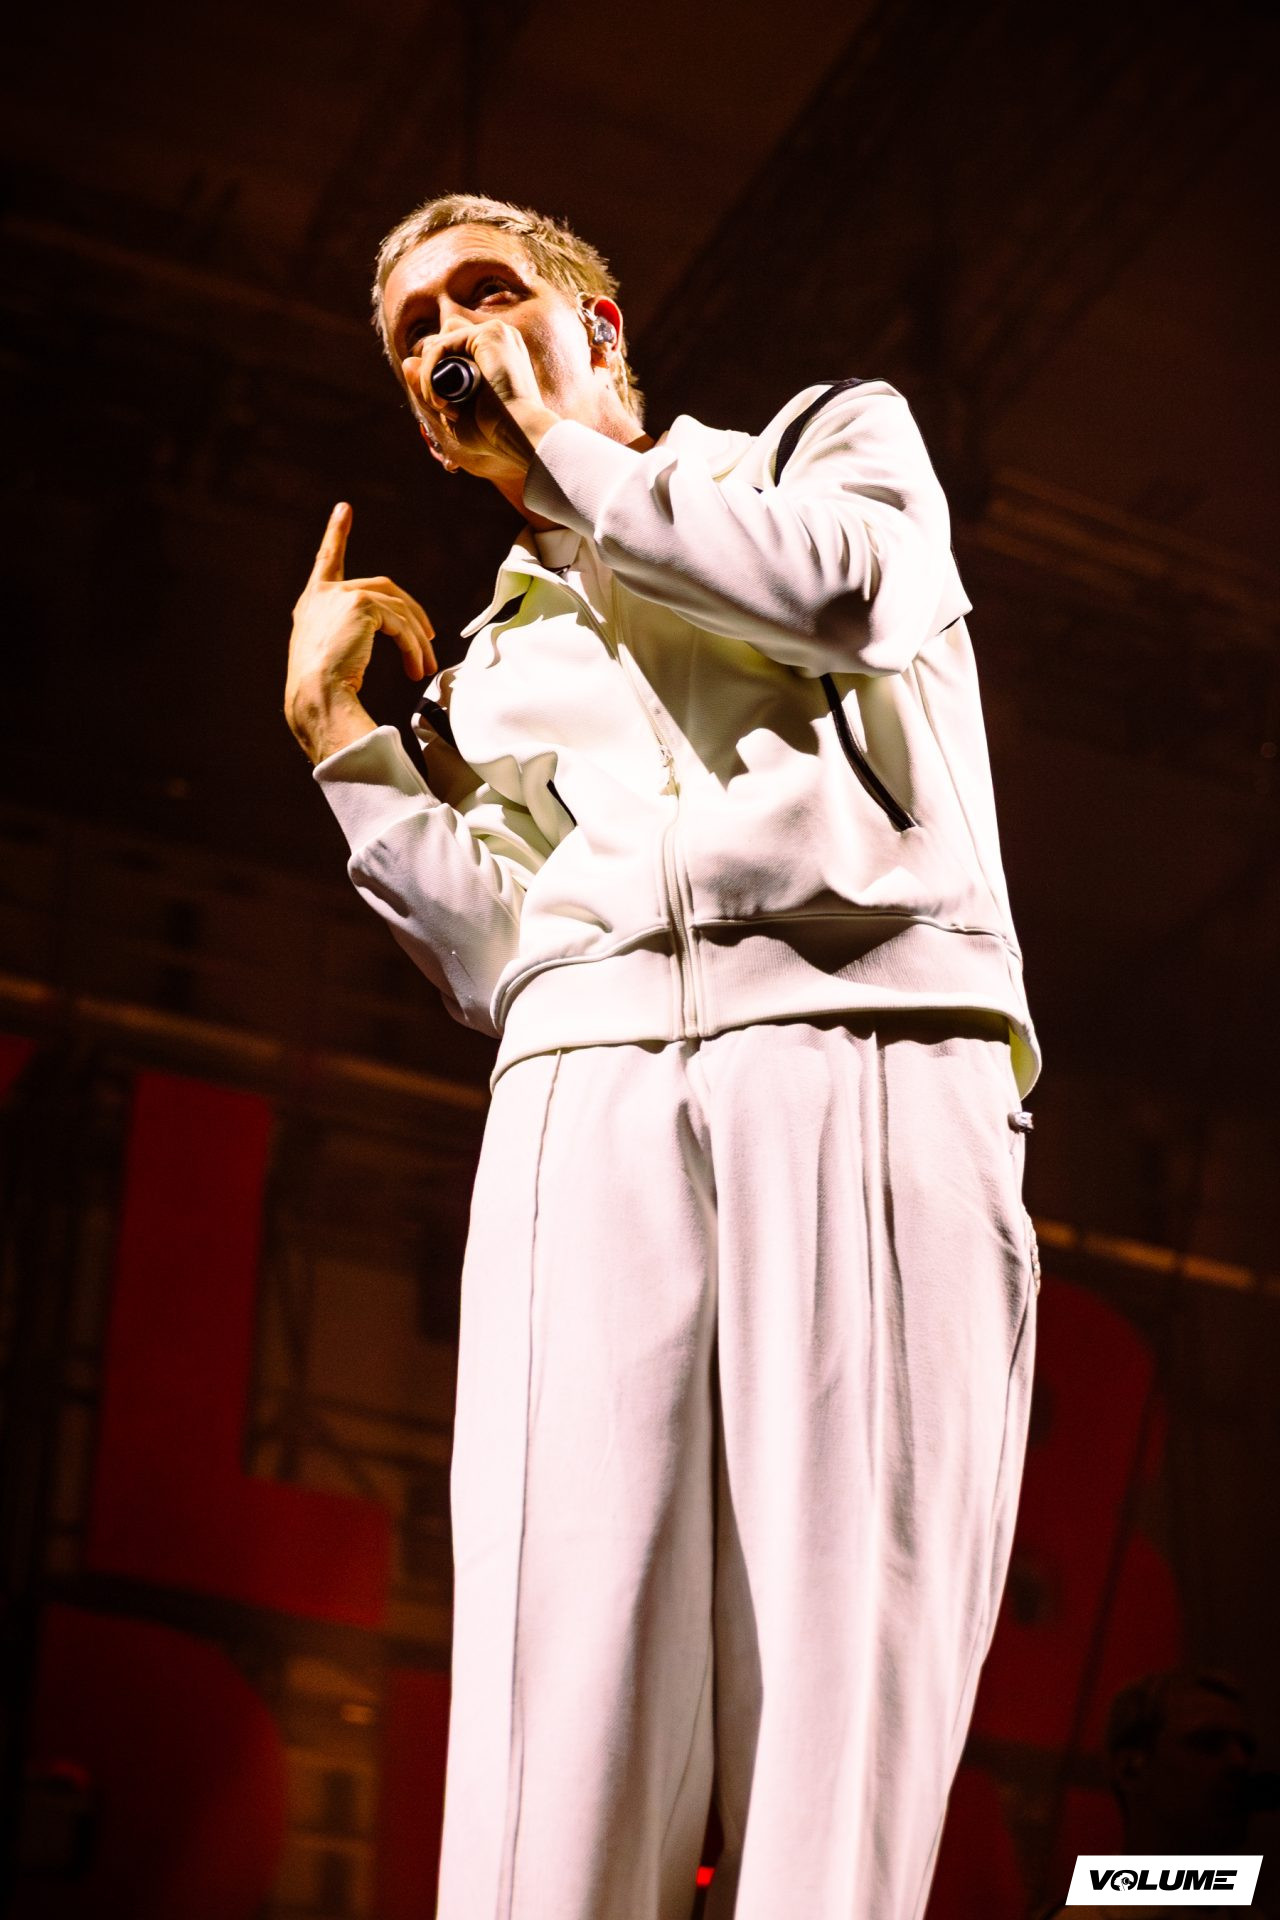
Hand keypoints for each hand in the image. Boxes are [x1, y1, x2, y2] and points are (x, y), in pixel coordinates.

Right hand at [285, 502, 436, 763]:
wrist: (315, 696)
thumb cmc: (323, 690)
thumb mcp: (332, 654)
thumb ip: (351, 635)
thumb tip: (389, 636)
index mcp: (312, 603)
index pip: (327, 561)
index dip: (336, 534)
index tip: (343, 509)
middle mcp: (323, 593)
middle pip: (383, 590)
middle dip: (411, 615)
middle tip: (428, 639)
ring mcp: (341, 595)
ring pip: (397, 609)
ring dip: (416, 640)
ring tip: (424, 668)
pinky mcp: (359, 604)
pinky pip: (399, 623)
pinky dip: (412, 647)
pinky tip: (415, 667)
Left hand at [408, 320, 560, 478]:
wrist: (520, 436)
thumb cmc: (494, 433)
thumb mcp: (453, 411)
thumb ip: (429, 388)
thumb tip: (406, 361)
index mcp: (496, 352)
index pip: (451, 345)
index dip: (436, 373)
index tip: (445, 409)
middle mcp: (497, 337)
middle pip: (443, 336)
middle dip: (432, 370)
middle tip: (443, 407)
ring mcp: (495, 332)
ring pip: (439, 340)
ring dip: (430, 374)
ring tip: (442, 406)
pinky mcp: (489, 334)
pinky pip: (440, 345)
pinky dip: (430, 372)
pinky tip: (440, 400)